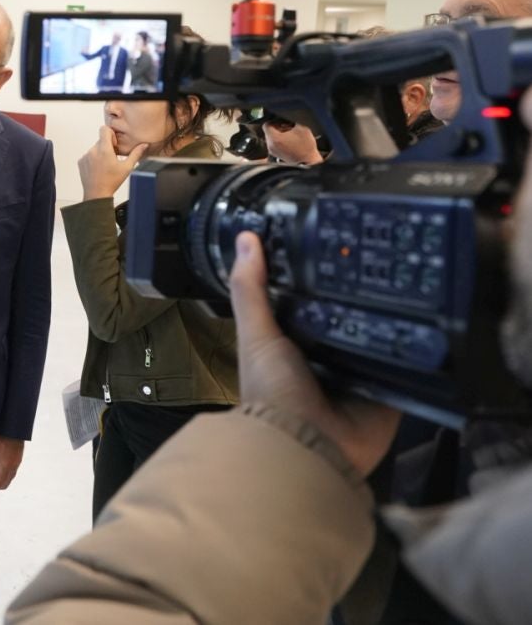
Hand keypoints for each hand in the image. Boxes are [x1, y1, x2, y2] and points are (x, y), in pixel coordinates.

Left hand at [0, 434, 23, 489]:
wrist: (13, 427)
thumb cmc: (0, 436)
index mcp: (5, 465)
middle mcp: (13, 467)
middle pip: (4, 485)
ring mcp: (17, 464)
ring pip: (9, 480)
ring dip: (0, 482)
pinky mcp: (18, 461)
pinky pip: (12, 474)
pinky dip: (5, 477)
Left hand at [78, 126, 146, 198]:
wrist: (97, 194)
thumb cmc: (112, 182)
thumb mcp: (127, 167)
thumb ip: (136, 154)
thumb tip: (144, 145)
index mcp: (104, 150)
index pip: (104, 129)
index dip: (111, 134)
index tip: (114, 144)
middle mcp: (93, 150)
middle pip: (101, 140)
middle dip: (108, 146)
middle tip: (113, 157)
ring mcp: (86, 156)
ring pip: (95, 148)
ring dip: (101, 153)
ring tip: (106, 165)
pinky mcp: (81, 161)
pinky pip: (88, 155)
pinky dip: (94, 159)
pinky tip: (99, 169)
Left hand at [229, 232, 399, 474]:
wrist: (304, 446)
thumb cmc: (272, 390)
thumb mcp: (257, 334)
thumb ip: (250, 289)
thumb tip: (246, 237)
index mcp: (296, 341)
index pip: (316, 300)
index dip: (327, 275)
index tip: (346, 241)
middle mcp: (330, 356)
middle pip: (353, 318)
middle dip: (368, 296)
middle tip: (393, 260)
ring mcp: (361, 375)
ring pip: (383, 339)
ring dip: (397, 320)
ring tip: (421, 282)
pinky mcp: (390, 394)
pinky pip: (408, 368)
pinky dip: (418, 353)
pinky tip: (437, 323)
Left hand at [264, 121, 323, 165]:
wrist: (308, 162)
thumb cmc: (306, 147)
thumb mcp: (302, 127)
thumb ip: (293, 118)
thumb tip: (289, 115)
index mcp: (274, 138)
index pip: (266, 124)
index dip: (274, 120)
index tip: (282, 121)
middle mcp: (270, 145)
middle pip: (268, 131)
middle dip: (278, 127)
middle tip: (288, 127)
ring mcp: (272, 151)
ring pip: (271, 138)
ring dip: (279, 134)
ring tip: (290, 134)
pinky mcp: (276, 155)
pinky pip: (274, 144)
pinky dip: (280, 141)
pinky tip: (290, 141)